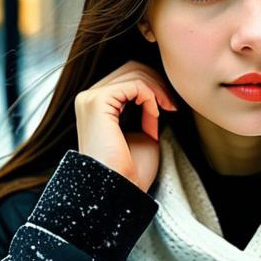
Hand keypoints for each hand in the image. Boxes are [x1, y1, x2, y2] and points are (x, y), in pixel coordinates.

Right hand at [74, 61, 178, 191]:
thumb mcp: (142, 132)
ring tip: (167, 109)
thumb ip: (144, 109)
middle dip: (156, 82)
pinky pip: (133, 84)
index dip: (153, 86)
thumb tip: (155, 91)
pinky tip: (156, 114)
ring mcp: (90, 99)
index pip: (126, 77)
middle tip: (172, 104)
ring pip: (133, 73)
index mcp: (95, 106)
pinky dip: (150, 96)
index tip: (170, 106)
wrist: (119, 191)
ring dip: (156, 89)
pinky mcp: (97, 102)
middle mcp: (88, 99)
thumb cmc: (131, 170)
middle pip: (129, 69)